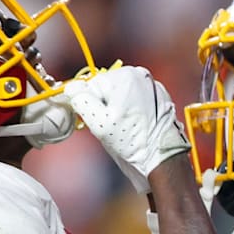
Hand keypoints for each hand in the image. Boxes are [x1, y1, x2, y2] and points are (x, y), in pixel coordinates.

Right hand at [64, 66, 189, 192]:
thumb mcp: (98, 123)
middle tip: (112, 127)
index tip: (100, 122)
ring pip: (121, 95)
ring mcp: (152, 86)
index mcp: (125, 76)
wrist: (162, 159)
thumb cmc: (131, 142)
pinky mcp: (160, 98)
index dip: (90, 106)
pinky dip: (132, 111)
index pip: (92, 86)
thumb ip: (81, 100)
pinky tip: (136, 126)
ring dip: (118, 109)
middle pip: (107, 89)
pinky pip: (136, 101)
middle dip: (105, 106)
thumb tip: (72, 88)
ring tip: (125, 128)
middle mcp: (140, 75)